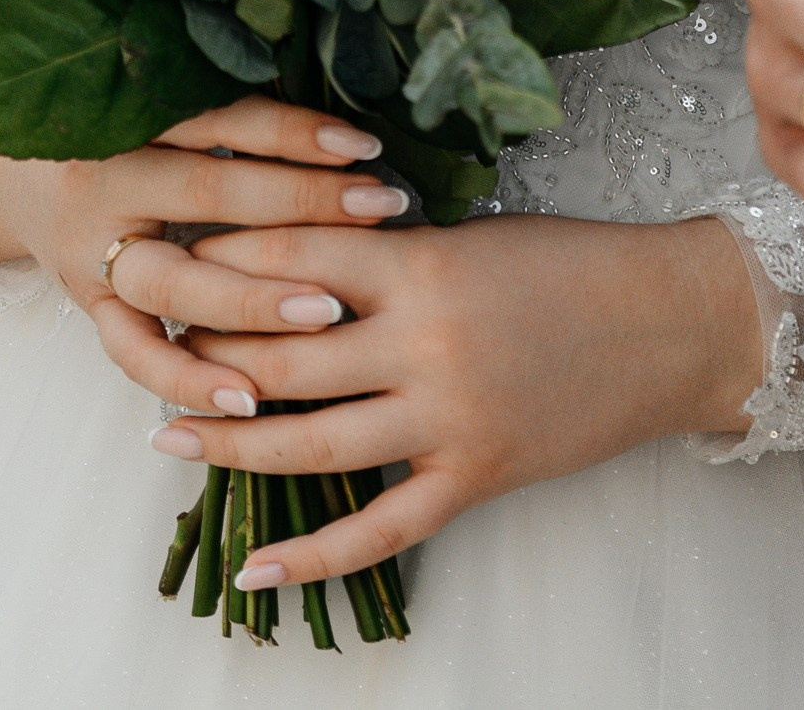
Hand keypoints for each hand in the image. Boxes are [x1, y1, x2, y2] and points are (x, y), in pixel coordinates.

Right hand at [0, 96, 410, 415]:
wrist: (7, 176)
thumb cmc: (111, 131)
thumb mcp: (154, 104)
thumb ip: (227, 112)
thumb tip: (343, 125)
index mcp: (132, 117)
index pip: (225, 119)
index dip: (297, 130)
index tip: (368, 146)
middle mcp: (110, 181)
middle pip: (211, 191)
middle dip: (302, 202)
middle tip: (382, 209)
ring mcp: (97, 252)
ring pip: (177, 282)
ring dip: (255, 301)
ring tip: (332, 311)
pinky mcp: (91, 310)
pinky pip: (135, 354)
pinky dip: (189, 379)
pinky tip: (248, 400)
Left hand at [147, 209, 762, 585]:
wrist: (668, 322)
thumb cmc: (570, 263)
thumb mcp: (474, 235)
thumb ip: (389, 256)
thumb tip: (298, 265)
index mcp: (418, 262)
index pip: (288, 261)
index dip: (216, 264)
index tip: (163, 258)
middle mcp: (422, 342)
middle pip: (279, 356)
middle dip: (200, 350)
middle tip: (135, 343)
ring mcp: (447, 417)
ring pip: (310, 443)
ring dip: (229, 441)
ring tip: (166, 434)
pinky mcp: (474, 477)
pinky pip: (378, 528)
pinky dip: (311, 556)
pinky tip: (254, 567)